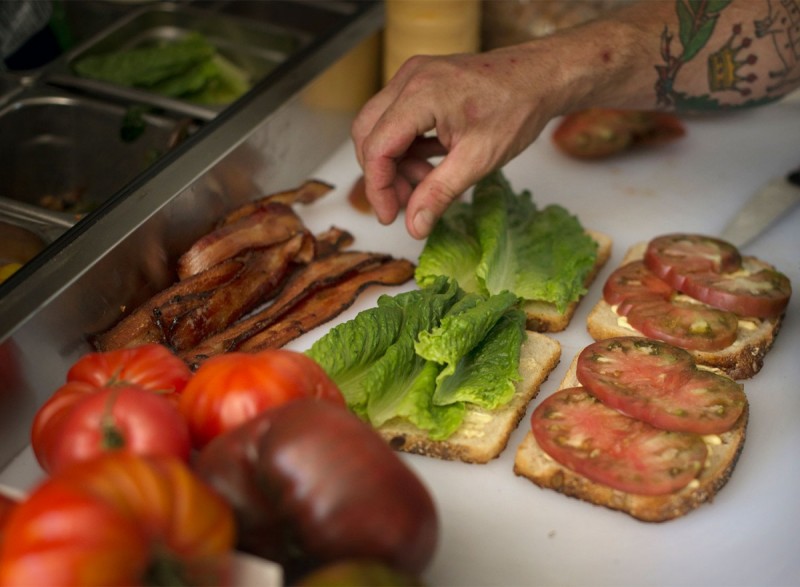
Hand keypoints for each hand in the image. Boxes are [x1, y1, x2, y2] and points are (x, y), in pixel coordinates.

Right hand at [351, 47, 561, 238]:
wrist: (542, 78)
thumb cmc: (517, 109)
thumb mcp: (478, 160)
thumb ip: (439, 194)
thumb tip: (414, 227)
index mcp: (420, 95)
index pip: (377, 148)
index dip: (378, 187)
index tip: (390, 216)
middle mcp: (409, 79)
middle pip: (369, 135)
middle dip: (383, 175)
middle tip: (406, 205)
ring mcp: (413, 78)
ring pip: (381, 128)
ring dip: (396, 164)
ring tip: (427, 185)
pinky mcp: (422, 83)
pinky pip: (398, 119)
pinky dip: (407, 148)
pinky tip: (431, 166)